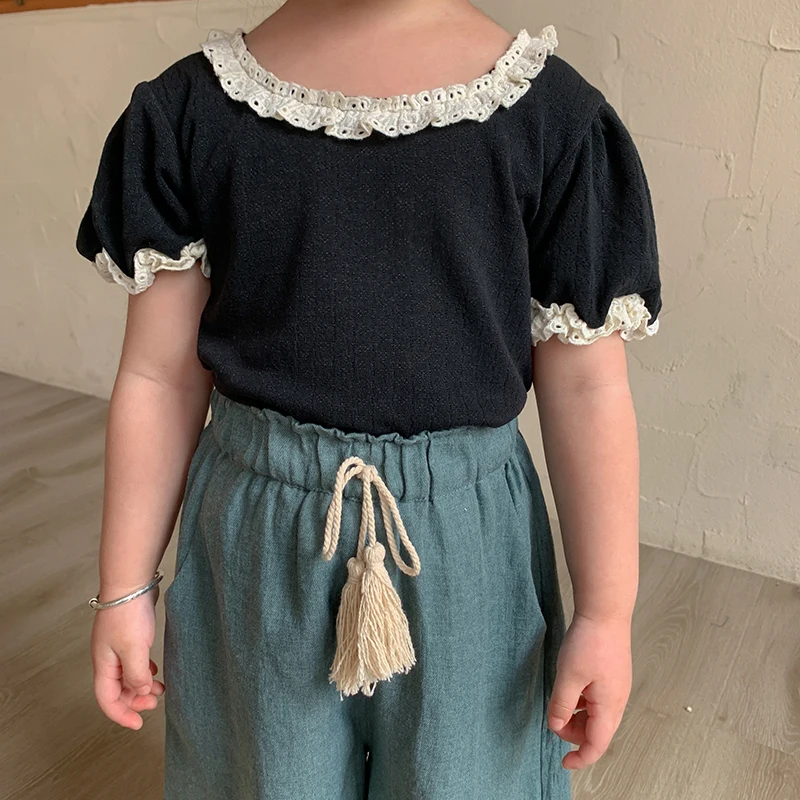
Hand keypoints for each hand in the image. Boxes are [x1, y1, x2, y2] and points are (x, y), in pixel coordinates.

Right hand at [90, 584, 164, 729]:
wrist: (131, 583)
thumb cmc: (128, 614)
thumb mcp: (134, 649)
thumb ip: (136, 675)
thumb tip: (139, 691)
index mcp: (103, 664)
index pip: (106, 699)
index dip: (121, 714)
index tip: (138, 724)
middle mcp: (107, 657)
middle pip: (116, 689)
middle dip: (134, 700)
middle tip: (155, 702)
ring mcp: (117, 646)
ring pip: (126, 675)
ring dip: (141, 685)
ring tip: (160, 688)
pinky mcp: (128, 635)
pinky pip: (133, 661)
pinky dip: (143, 670)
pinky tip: (154, 670)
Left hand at [547, 612, 632, 768]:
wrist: (605, 611)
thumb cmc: (590, 641)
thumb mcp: (568, 676)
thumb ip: (561, 705)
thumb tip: (556, 725)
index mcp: (610, 706)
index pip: (597, 744)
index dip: (580, 757)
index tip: (565, 762)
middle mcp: (618, 700)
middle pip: (597, 731)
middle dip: (574, 734)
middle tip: (554, 721)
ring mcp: (617, 687)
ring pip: (597, 715)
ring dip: (578, 716)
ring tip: (560, 702)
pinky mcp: (613, 675)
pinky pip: (598, 699)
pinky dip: (583, 701)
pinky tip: (570, 687)